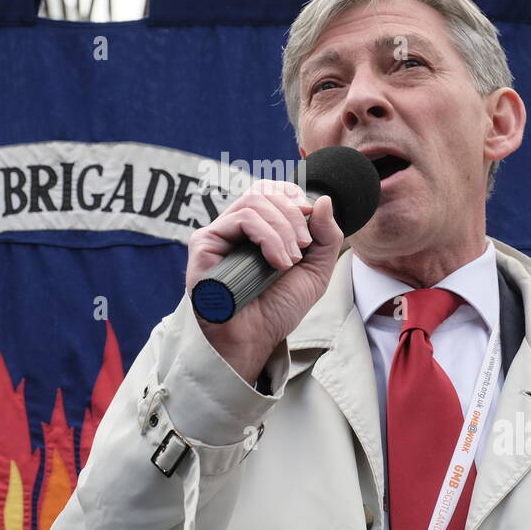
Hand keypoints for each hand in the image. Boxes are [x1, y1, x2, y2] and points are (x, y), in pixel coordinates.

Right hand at [185, 180, 344, 382]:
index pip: (272, 190)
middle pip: (265, 191)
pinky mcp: (204, 242)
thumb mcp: (316, 271)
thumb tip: (324, 200)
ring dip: (283, 229)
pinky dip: (268, 237)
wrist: (255, 339)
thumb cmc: (278, 308)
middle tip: (302, 249)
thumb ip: (326, 236)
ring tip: (290, 261)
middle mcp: (235, 226)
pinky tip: (276, 263)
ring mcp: (218, 232)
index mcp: (257, 227)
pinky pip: (241, 220)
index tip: (309, 226)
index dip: (294, 198)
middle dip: (294, 216)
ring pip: (255, 202)